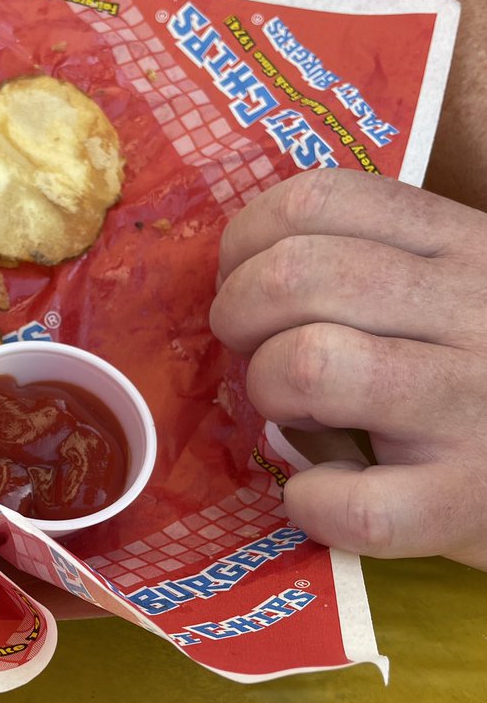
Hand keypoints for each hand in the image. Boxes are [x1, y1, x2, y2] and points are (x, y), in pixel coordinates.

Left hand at [209, 170, 486, 569]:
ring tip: (296, 414)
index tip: (244, 281)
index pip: (319, 200)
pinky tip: (325, 495)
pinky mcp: (472, 497)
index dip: (246, 243)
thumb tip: (241, 278)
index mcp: (464, 245)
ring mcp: (476, 405)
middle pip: (295, 275)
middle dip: (239, 316)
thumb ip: (373, 265)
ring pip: (310, 363)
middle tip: (255, 351)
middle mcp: (474, 310)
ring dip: (271, 392)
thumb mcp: (456, 291)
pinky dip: (312, 502)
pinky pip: (355, 501)